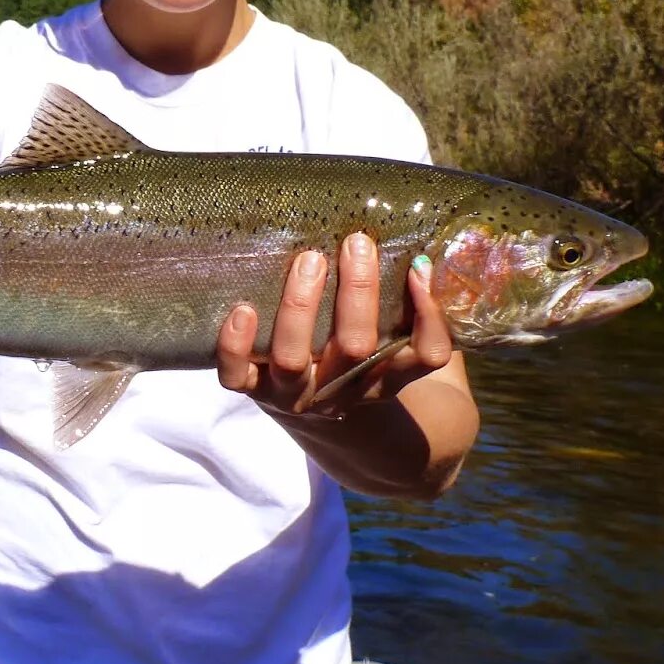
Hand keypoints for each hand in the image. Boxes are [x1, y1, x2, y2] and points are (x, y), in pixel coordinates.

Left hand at [216, 233, 455, 416]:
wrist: (319, 419)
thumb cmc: (360, 358)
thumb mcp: (395, 341)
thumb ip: (412, 306)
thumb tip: (423, 254)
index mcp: (387, 376)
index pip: (426, 355)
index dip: (428, 315)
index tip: (417, 266)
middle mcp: (342, 389)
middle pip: (356, 346)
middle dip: (357, 291)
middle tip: (356, 244)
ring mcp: (294, 394)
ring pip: (293, 359)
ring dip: (299, 307)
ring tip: (309, 260)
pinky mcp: (253, 391)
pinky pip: (237, 377)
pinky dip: (235, 346)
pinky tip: (242, 310)